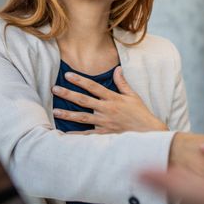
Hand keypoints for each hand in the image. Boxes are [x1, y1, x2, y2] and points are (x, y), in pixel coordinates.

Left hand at [52, 67, 167, 132]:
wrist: (149, 133)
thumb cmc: (141, 114)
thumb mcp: (133, 96)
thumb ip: (122, 83)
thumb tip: (117, 69)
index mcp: (113, 98)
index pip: (93, 86)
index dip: (80, 80)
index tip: (68, 75)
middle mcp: (106, 109)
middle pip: (83, 100)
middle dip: (68, 94)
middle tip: (54, 89)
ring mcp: (104, 122)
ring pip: (82, 117)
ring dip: (68, 114)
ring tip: (55, 111)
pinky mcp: (105, 134)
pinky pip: (88, 134)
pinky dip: (76, 135)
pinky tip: (65, 134)